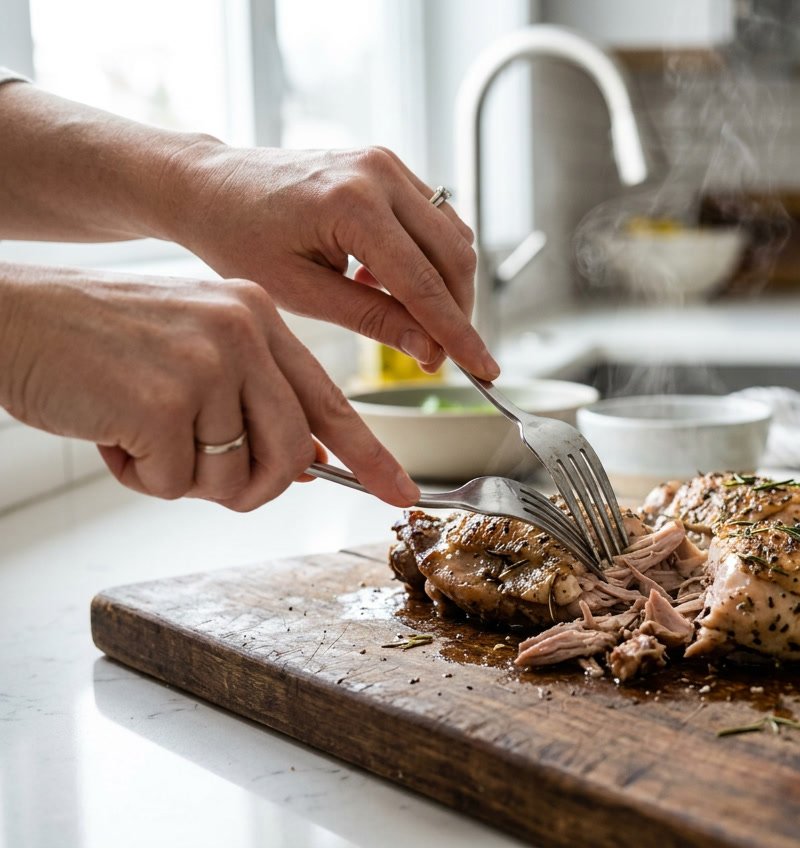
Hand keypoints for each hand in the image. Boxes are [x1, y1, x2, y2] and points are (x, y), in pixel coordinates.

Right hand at [0, 264, 420, 510]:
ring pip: (232, 477)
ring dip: (182, 477)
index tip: (400, 494)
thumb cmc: (98, 341)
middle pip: (290, 455)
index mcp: (258, 316)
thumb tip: (306, 464)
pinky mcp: (163, 401)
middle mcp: (243, 332)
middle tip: (203, 477)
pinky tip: (111, 434)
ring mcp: (207, 364)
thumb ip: (252, 396)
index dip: (369, 457)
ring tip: (139, 431)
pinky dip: (139, 476)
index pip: (329, 401)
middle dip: (253, 487)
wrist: (12, 319)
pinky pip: (174, 484)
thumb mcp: (192, 348)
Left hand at [163, 143, 497, 379]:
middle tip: (438, 355)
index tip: (485, 368)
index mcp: (351, 206)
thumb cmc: (239, 239)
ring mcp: (387, 163)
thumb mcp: (301, 294)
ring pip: (454, 237)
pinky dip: (428, 258)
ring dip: (444, 286)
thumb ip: (372, 320)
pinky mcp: (389, 165)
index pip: (425, 284)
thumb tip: (430, 351)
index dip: (459, 333)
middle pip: (454, 257)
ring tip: (399, 313)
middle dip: (457, 312)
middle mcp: (378, 174)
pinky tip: (387, 280)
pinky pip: (435, 219)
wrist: (211, 187)